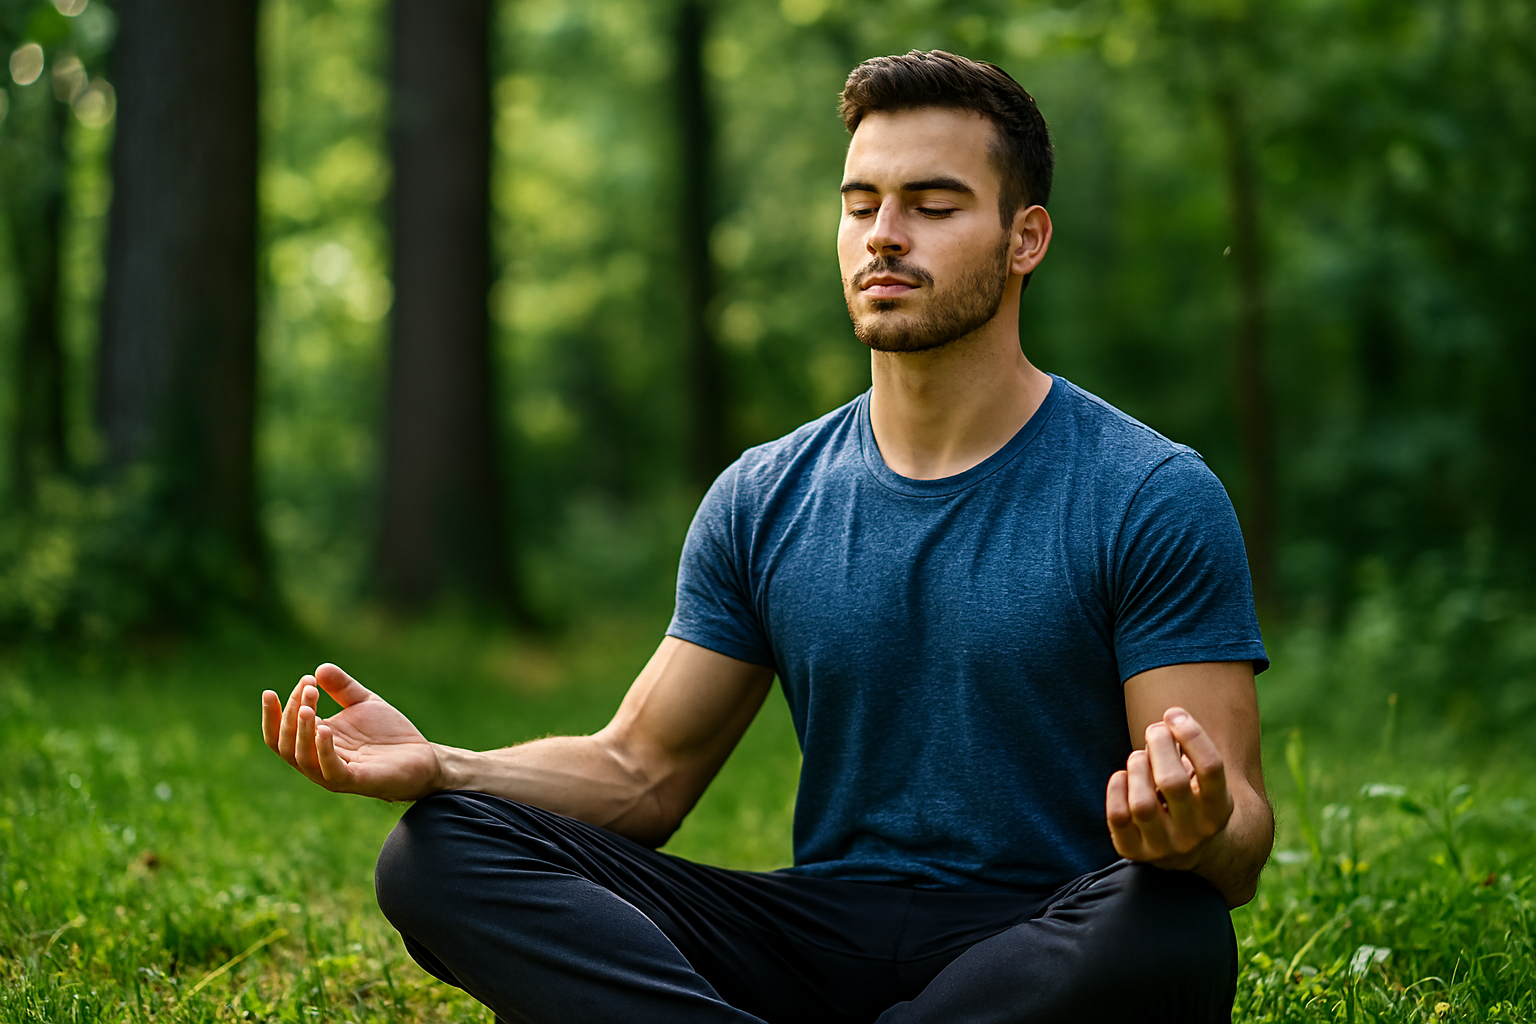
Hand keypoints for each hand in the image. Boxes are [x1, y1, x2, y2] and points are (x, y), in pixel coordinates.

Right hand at [261, 664, 442, 800]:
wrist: (423, 756)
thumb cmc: (389, 734)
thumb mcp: (364, 703)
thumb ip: (342, 687)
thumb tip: (319, 669)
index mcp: (315, 742)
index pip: (280, 732)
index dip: (274, 713)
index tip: (280, 688)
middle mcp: (319, 761)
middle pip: (286, 744)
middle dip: (291, 714)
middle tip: (308, 688)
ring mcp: (335, 774)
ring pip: (302, 759)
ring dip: (301, 731)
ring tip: (308, 707)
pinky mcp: (356, 781)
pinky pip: (331, 770)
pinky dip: (324, 751)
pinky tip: (325, 729)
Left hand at [1105, 706, 1233, 869]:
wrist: (1191, 851)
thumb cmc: (1192, 798)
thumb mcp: (1203, 779)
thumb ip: (1189, 749)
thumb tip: (1169, 719)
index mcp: (1219, 809)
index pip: (1211, 768)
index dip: (1192, 734)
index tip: (1174, 714)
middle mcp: (1195, 832)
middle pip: (1173, 782)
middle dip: (1159, 745)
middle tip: (1155, 730)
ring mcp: (1164, 847)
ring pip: (1142, 803)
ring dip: (1137, 767)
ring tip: (1139, 757)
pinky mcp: (1135, 852)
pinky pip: (1118, 818)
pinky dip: (1116, 789)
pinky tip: (1122, 776)